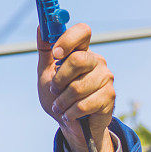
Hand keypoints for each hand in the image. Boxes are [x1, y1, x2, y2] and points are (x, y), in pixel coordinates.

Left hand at [37, 23, 115, 151]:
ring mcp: (105, 77)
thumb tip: (40, 26)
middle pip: (79, 59)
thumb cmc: (58, 95)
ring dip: (62, 100)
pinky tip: (70, 114)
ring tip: (60, 106)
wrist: (71, 125)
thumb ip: (45, 50)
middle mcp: (96, 60)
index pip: (83, 31)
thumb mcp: (46, 72)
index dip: (69, 39)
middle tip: (54, 89)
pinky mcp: (110, 96)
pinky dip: (71, 112)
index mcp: (81, 50)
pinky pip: (84, 104)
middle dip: (60, 79)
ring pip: (78, 86)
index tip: (56, 53)